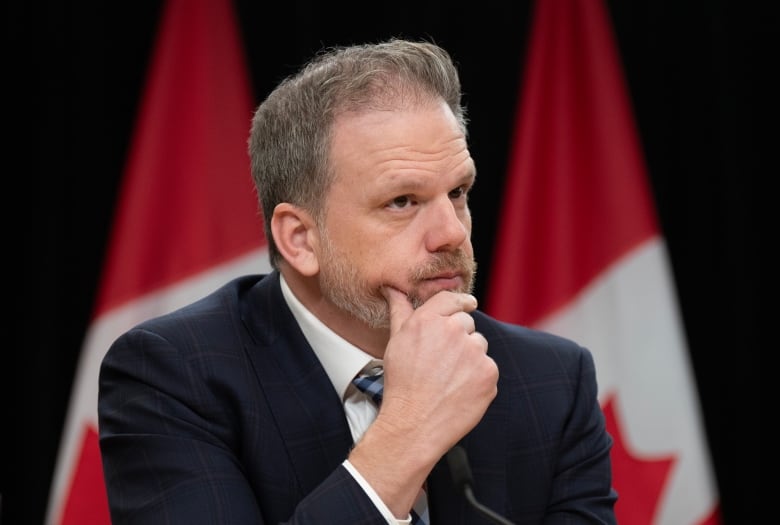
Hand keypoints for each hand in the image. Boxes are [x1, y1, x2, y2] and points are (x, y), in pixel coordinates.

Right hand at [377, 286, 497, 457]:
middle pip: (467, 323)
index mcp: (429, 320)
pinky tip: (459, 390)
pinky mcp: (489, 373)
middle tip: (442, 361)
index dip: (461, 303)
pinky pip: (488, 368)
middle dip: (459, 337)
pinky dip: (478, 378)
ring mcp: (474, 352)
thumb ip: (401, 311)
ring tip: (449, 378)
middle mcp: (453, 330)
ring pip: (478, 346)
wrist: (414, 424)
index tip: (467, 305)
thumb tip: (394, 289)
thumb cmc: (401, 384)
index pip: (452, 299)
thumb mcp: (396, 342)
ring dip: (470, 357)